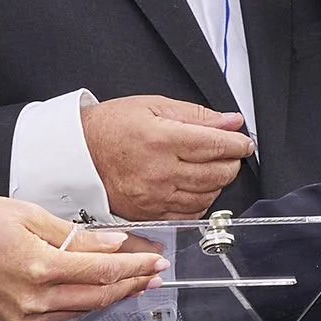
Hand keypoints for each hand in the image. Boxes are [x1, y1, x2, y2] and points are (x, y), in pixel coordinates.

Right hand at [0, 198, 165, 320]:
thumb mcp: (29, 215)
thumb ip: (75, 235)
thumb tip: (112, 243)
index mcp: (39, 266)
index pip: (101, 270)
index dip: (134, 266)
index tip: (154, 261)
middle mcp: (34, 297)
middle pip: (98, 295)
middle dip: (131, 284)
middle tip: (154, 275)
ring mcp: (25, 314)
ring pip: (83, 309)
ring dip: (112, 296)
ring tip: (135, 284)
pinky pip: (61, 316)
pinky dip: (84, 304)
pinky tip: (98, 294)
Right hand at [81, 94, 253, 220]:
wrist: (77, 154)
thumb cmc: (110, 127)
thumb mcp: (153, 106)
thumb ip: (196, 115)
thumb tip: (230, 121)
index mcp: (161, 140)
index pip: (216, 145)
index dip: (238, 144)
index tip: (243, 143)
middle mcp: (159, 171)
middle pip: (217, 173)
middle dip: (232, 162)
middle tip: (230, 154)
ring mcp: (154, 196)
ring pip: (207, 196)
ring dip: (218, 183)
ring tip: (211, 168)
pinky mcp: (149, 213)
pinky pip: (190, 214)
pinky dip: (200, 202)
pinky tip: (196, 188)